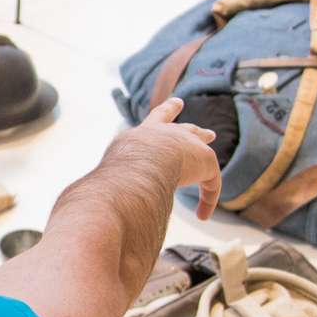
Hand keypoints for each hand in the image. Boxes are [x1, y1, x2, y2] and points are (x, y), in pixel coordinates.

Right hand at [102, 97, 223, 219]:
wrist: (139, 167)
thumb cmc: (119, 173)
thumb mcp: (114, 173)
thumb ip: (115, 183)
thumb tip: (104, 202)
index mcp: (144, 136)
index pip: (157, 120)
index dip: (167, 112)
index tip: (178, 102)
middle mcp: (167, 134)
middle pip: (185, 130)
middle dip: (193, 130)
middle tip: (207, 131)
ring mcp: (187, 145)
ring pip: (202, 146)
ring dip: (206, 144)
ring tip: (212, 141)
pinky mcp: (206, 161)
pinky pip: (210, 183)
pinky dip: (207, 200)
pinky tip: (203, 215)